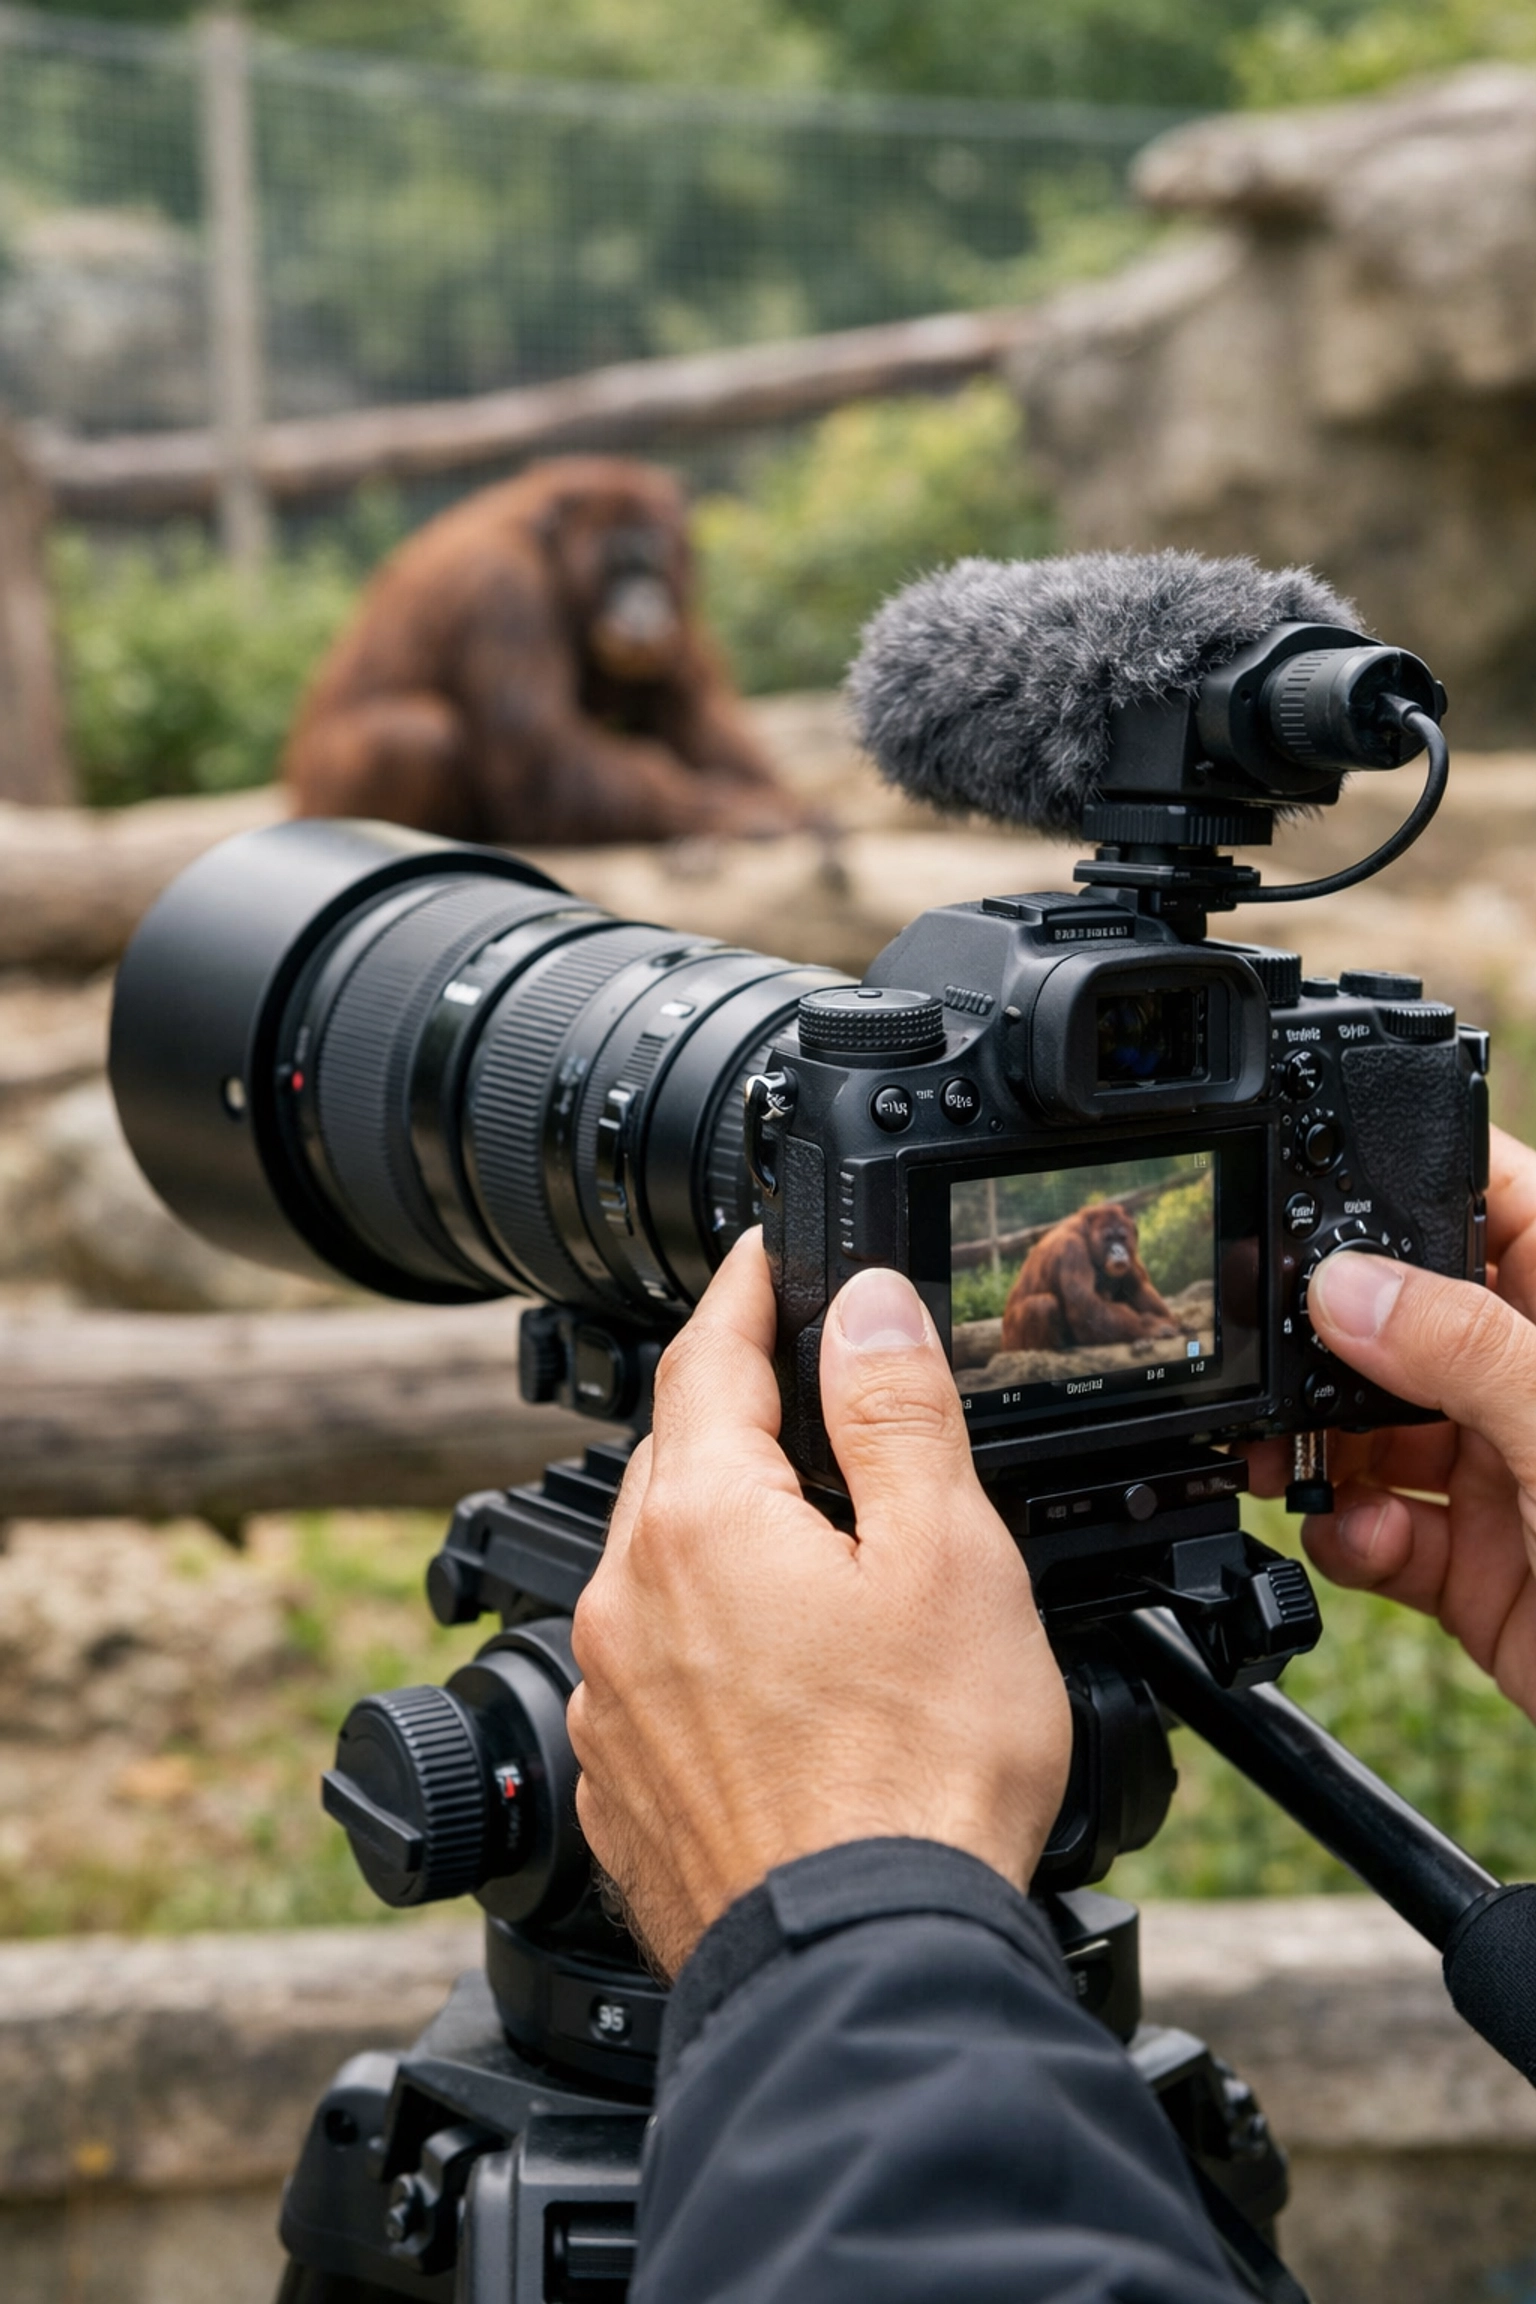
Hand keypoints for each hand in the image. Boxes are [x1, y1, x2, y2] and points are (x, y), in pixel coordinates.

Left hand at [568, 1233, 1071, 1979]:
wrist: (855, 1967)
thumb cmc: (915, 1775)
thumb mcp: (945, 1555)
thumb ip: (895, 1411)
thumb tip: (862, 1301)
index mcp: (701, 1523)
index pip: (707, 1358)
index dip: (743, 1293)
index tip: (760, 1256)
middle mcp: (629, 1602)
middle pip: (674, 1461)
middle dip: (732, 1414)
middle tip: (798, 1391)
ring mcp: (615, 1701)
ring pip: (657, 1568)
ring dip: (716, 1532)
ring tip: (804, 1542)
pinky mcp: (624, 1786)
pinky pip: (650, 1670)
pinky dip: (702, 1640)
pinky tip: (771, 1674)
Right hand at [1249, 1124, 1535, 1720]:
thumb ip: (1465, 1349)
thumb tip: (1343, 1287)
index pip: (1496, 1200)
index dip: (1407, 1175)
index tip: (1308, 1170)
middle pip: (1405, 1319)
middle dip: (1324, 1336)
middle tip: (1260, 1349)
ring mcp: (1509, 1477)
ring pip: (1375, 1429)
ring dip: (1314, 1445)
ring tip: (1274, 1459)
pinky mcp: (1478, 1571)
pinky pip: (1380, 1531)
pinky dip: (1349, 1536)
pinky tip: (1360, 1540)